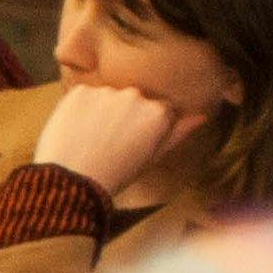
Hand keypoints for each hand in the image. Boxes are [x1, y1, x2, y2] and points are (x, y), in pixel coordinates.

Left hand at [32, 81, 198, 199]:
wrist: (71, 180)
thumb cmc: (116, 174)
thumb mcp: (152, 157)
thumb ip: (177, 134)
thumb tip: (201, 117)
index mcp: (159, 112)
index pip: (160, 109)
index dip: (146, 127)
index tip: (133, 143)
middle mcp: (136, 95)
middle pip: (134, 100)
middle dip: (125, 115)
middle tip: (110, 142)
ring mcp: (106, 91)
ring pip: (109, 97)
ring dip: (103, 110)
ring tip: (91, 138)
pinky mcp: (79, 91)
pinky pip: (84, 96)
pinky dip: (80, 109)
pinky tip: (76, 130)